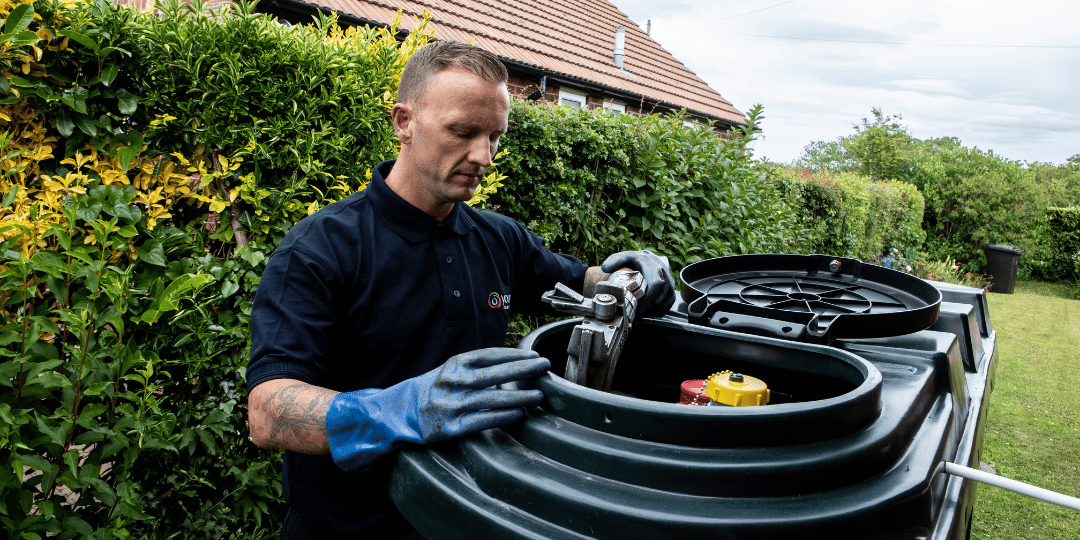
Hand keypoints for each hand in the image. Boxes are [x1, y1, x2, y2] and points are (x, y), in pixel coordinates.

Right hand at [326, 348, 548, 470]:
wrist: (400, 412)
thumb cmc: (433, 388)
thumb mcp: (451, 371)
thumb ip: (477, 368)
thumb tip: (514, 365)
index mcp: (454, 365)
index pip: (490, 355)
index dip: (514, 354)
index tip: (534, 354)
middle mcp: (453, 383)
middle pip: (495, 374)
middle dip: (523, 370)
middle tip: (545, 366)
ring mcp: (452, 406)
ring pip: (492, 399)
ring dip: (519, 396)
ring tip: (539, 395)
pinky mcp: (450, 429)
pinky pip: (482, 422)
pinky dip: (503, 418)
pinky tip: (520, 415)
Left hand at [600, 250, 676, 316]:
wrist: (645, 258)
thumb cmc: (632, 260)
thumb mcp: (623, 258)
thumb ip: (614, 261)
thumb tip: (605, 268)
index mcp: (652, 265)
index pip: (655, 284)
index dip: (649, 299)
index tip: (639, 310)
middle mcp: (663, 272)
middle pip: (663, 293)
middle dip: (652, 307)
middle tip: (639, 315)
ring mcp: (669, 279)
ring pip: (669, 298)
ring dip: (658, 309)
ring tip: (644, 315)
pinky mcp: (671, 286)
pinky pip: (671, 300)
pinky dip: (663, 309)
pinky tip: (652, 313)